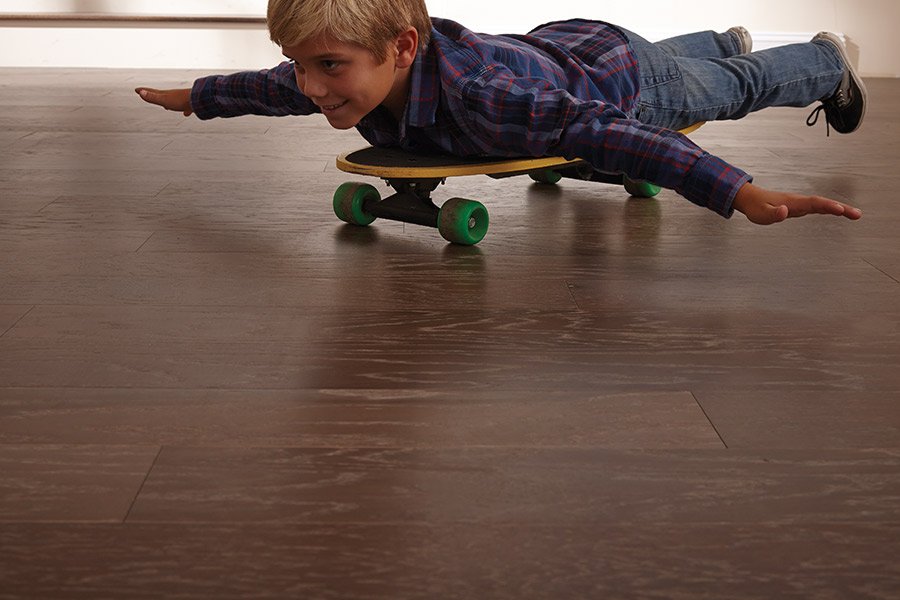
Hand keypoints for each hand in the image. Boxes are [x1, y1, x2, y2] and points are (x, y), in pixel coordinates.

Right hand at [134, 87, 192, 115]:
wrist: (199, 100)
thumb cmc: (181, 100)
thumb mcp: (164, 100)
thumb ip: (153, 97)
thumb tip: (141, 92)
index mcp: (165, 95)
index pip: (152, 92)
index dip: (144, 91)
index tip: (136, 89)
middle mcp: (173, 96)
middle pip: (162, 96)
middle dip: (154, 95)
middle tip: (148, 94)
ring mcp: (182, 99)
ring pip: (173, 101)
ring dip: (168, 103)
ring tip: (166, 106)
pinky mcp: (190, 105)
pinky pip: (185, 107)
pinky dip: (183, 109)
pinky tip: (186, 113)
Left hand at [732, 182, 861, 224]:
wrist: (751, 199)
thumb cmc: (755, 207)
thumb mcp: (761, 214)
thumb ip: (773, 213)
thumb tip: (785, 211)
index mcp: (793, 202)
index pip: (814, 203)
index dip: (828, 206)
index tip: (841, 210)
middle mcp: (799, 201)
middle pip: (823, 203)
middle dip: (841, 208)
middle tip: (857, 215)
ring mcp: (800, 204)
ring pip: (823, 205)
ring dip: (839, 208)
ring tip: (855, 215)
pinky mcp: (799, 207)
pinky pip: (818, 207)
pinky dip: (830, 209)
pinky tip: (839, 212)